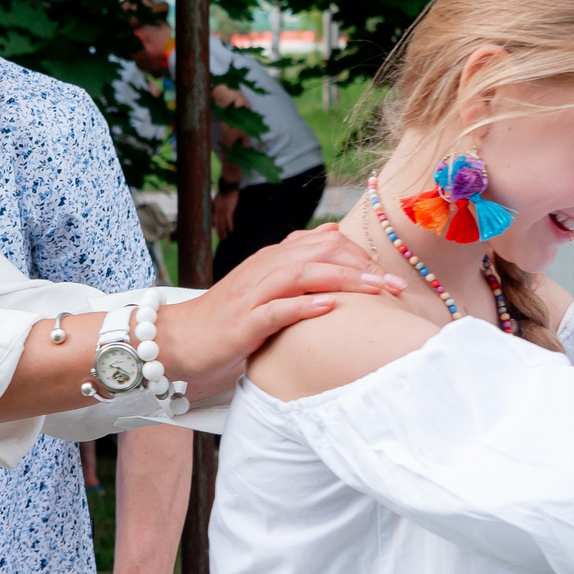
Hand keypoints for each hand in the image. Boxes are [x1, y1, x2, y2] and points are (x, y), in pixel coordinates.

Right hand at [158, 224, 403, 399]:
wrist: (179, 341)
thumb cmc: (229, 319)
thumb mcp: (267, 285)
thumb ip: (298, 260)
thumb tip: (333, 231)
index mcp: (272, 259)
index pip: (324, 243)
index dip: (360, 256)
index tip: (390, 277)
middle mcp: (264, 269)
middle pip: (319, 253)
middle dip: (361, 266)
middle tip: (395, 285)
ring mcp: (252, 295)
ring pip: (301, 274)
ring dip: (343, 280)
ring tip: (375, 290)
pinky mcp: (242, 322)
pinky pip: (275, 309)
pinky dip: (303, 306)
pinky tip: (328, 306)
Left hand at [213, 188, 238, 236]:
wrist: (228, 187)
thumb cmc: (224, 192)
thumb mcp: (217, 199)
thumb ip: (216, 205)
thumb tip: (216, 210)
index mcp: (214, 209)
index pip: (212, 220)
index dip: (214, 226)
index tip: (215, 231)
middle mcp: (217, 211)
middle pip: (217, 223)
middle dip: (219, 232)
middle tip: (221, 239)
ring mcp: (222, 211)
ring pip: (222, 223)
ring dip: (223, 231)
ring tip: (224, 238)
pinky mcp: (228, 210)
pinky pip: (228, 220)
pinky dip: (229, 225)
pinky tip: (231, 231)